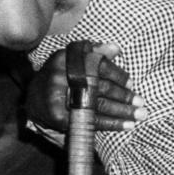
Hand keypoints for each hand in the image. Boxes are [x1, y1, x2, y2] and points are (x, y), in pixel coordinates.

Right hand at [25, 44, 146, 133]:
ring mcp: (58, 96)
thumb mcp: (71, 60)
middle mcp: (61, 75)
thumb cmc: (58, 76)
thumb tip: (117, 48)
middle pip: (100, 86)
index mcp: (66, 58)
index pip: (98, 65)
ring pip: (97, 104)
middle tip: (141, 102)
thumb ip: (94, 53)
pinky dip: (110, 124)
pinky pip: (90, 120)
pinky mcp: (59, 116)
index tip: (132, 83)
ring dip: (122, 111)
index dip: (117, 75)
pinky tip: (126, 126)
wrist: (32, 99)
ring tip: (139, 115)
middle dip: (123, 96)